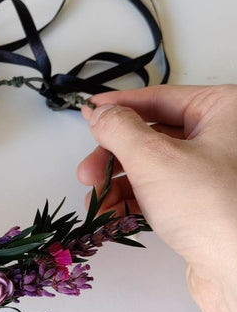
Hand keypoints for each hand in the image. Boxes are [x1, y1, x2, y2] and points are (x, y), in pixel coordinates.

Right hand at [77, 84, 236, 311]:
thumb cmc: (213, 210)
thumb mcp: (153, 157)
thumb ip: (118, 128)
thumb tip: (99, 112)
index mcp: (225, 111)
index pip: (158, 98)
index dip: (117, 106)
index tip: (88, 111)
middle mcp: (224, 138)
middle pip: (152, 134)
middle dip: (113, 155)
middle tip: (87, 173)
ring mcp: (217, 173)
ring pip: (153, 165)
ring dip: (118, 181)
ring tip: (97, 200)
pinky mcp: (207, 204)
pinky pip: (161, 190)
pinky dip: (133, 199)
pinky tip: (112, 213)